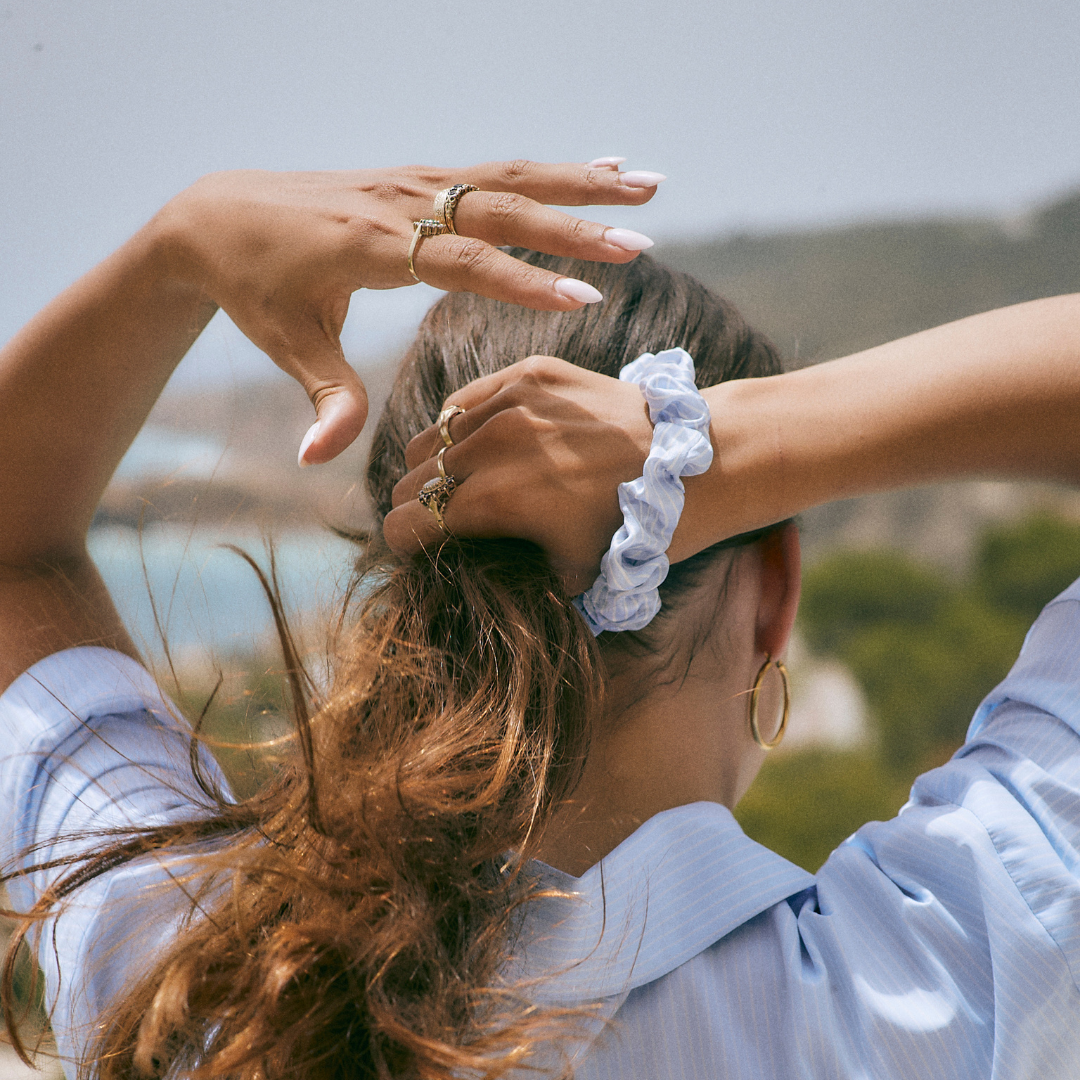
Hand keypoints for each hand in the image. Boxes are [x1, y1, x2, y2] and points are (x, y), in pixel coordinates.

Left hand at [155, 162, 661, 464]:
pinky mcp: (421, 177)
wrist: (220, 215)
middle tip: (640, 242)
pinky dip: (554, 170)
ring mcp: (414, 181)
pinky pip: (497, 170)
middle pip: (500, 207)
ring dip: (582, 181)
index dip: (522, 282)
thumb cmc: (255, 288)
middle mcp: (401, 201)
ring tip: (649, 185)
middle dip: (574, 226)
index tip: (581, 300)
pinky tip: (600, 168)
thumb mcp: (287, 345)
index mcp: (371, 244)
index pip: (460, 261)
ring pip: (510, 176)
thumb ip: (322, 400)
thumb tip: (319, 463)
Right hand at [384, 356, 654, 593]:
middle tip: (432, 518)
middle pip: (410, 478)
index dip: (404, 544)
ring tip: (454, 480)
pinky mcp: (529, 373)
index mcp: (495, 501)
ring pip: (431, 436)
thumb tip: (464, 574)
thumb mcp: (565, 574)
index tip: (414, 549)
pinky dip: (461, 426)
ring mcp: (510, 402)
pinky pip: (465, 400)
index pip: (406, 523)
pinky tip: (480, 443)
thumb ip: (505, 574)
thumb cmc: (628, 530)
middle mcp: (492, 445)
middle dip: (414, 505)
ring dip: (433, 464)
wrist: (687, 465)